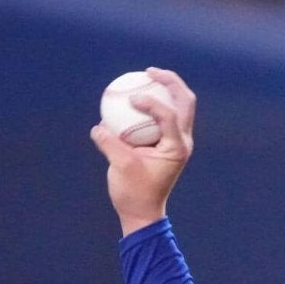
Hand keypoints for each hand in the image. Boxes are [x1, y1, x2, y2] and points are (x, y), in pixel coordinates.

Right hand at [91, 67, 196, 236]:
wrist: (143, 211)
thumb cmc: (133, 192)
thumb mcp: (119, 167)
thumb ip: (110, 144)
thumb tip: (99, 125)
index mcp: (177, 147)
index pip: (170, 115)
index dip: (152, 102)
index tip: (132, 98)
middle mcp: (183, 141)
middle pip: (185, 102)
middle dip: (171, 82)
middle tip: (150, 71)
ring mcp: (178, 141)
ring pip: (180, 106)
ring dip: (166, 88)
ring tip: (146, 74)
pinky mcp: (168, 143)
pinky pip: (164, 116)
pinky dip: (153, 103)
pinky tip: (133, 95)